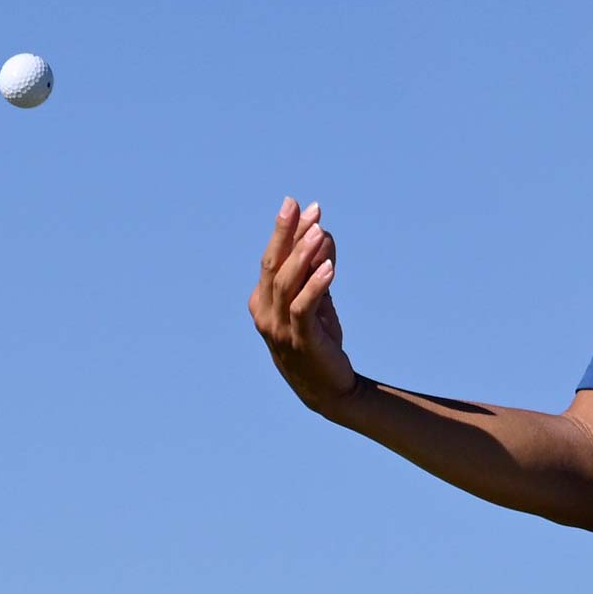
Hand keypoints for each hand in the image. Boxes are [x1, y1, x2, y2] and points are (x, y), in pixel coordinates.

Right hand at [249, 197, 355, 413]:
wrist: (328, 388)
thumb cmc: (318, 341)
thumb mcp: (318, 301)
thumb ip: (317, 269)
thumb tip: (324, 233)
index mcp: (262, 302)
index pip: (272, 259)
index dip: (285, 231)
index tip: (298, 204)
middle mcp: (265, 314)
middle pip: (272, 265)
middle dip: (286, 233)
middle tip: (300, 206)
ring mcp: (279, 329)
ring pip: (286, 284)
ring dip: (303, 254)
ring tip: (319, 230)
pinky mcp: (301, 341)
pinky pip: (304, 307)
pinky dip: (316, 285)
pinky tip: (330, 266)